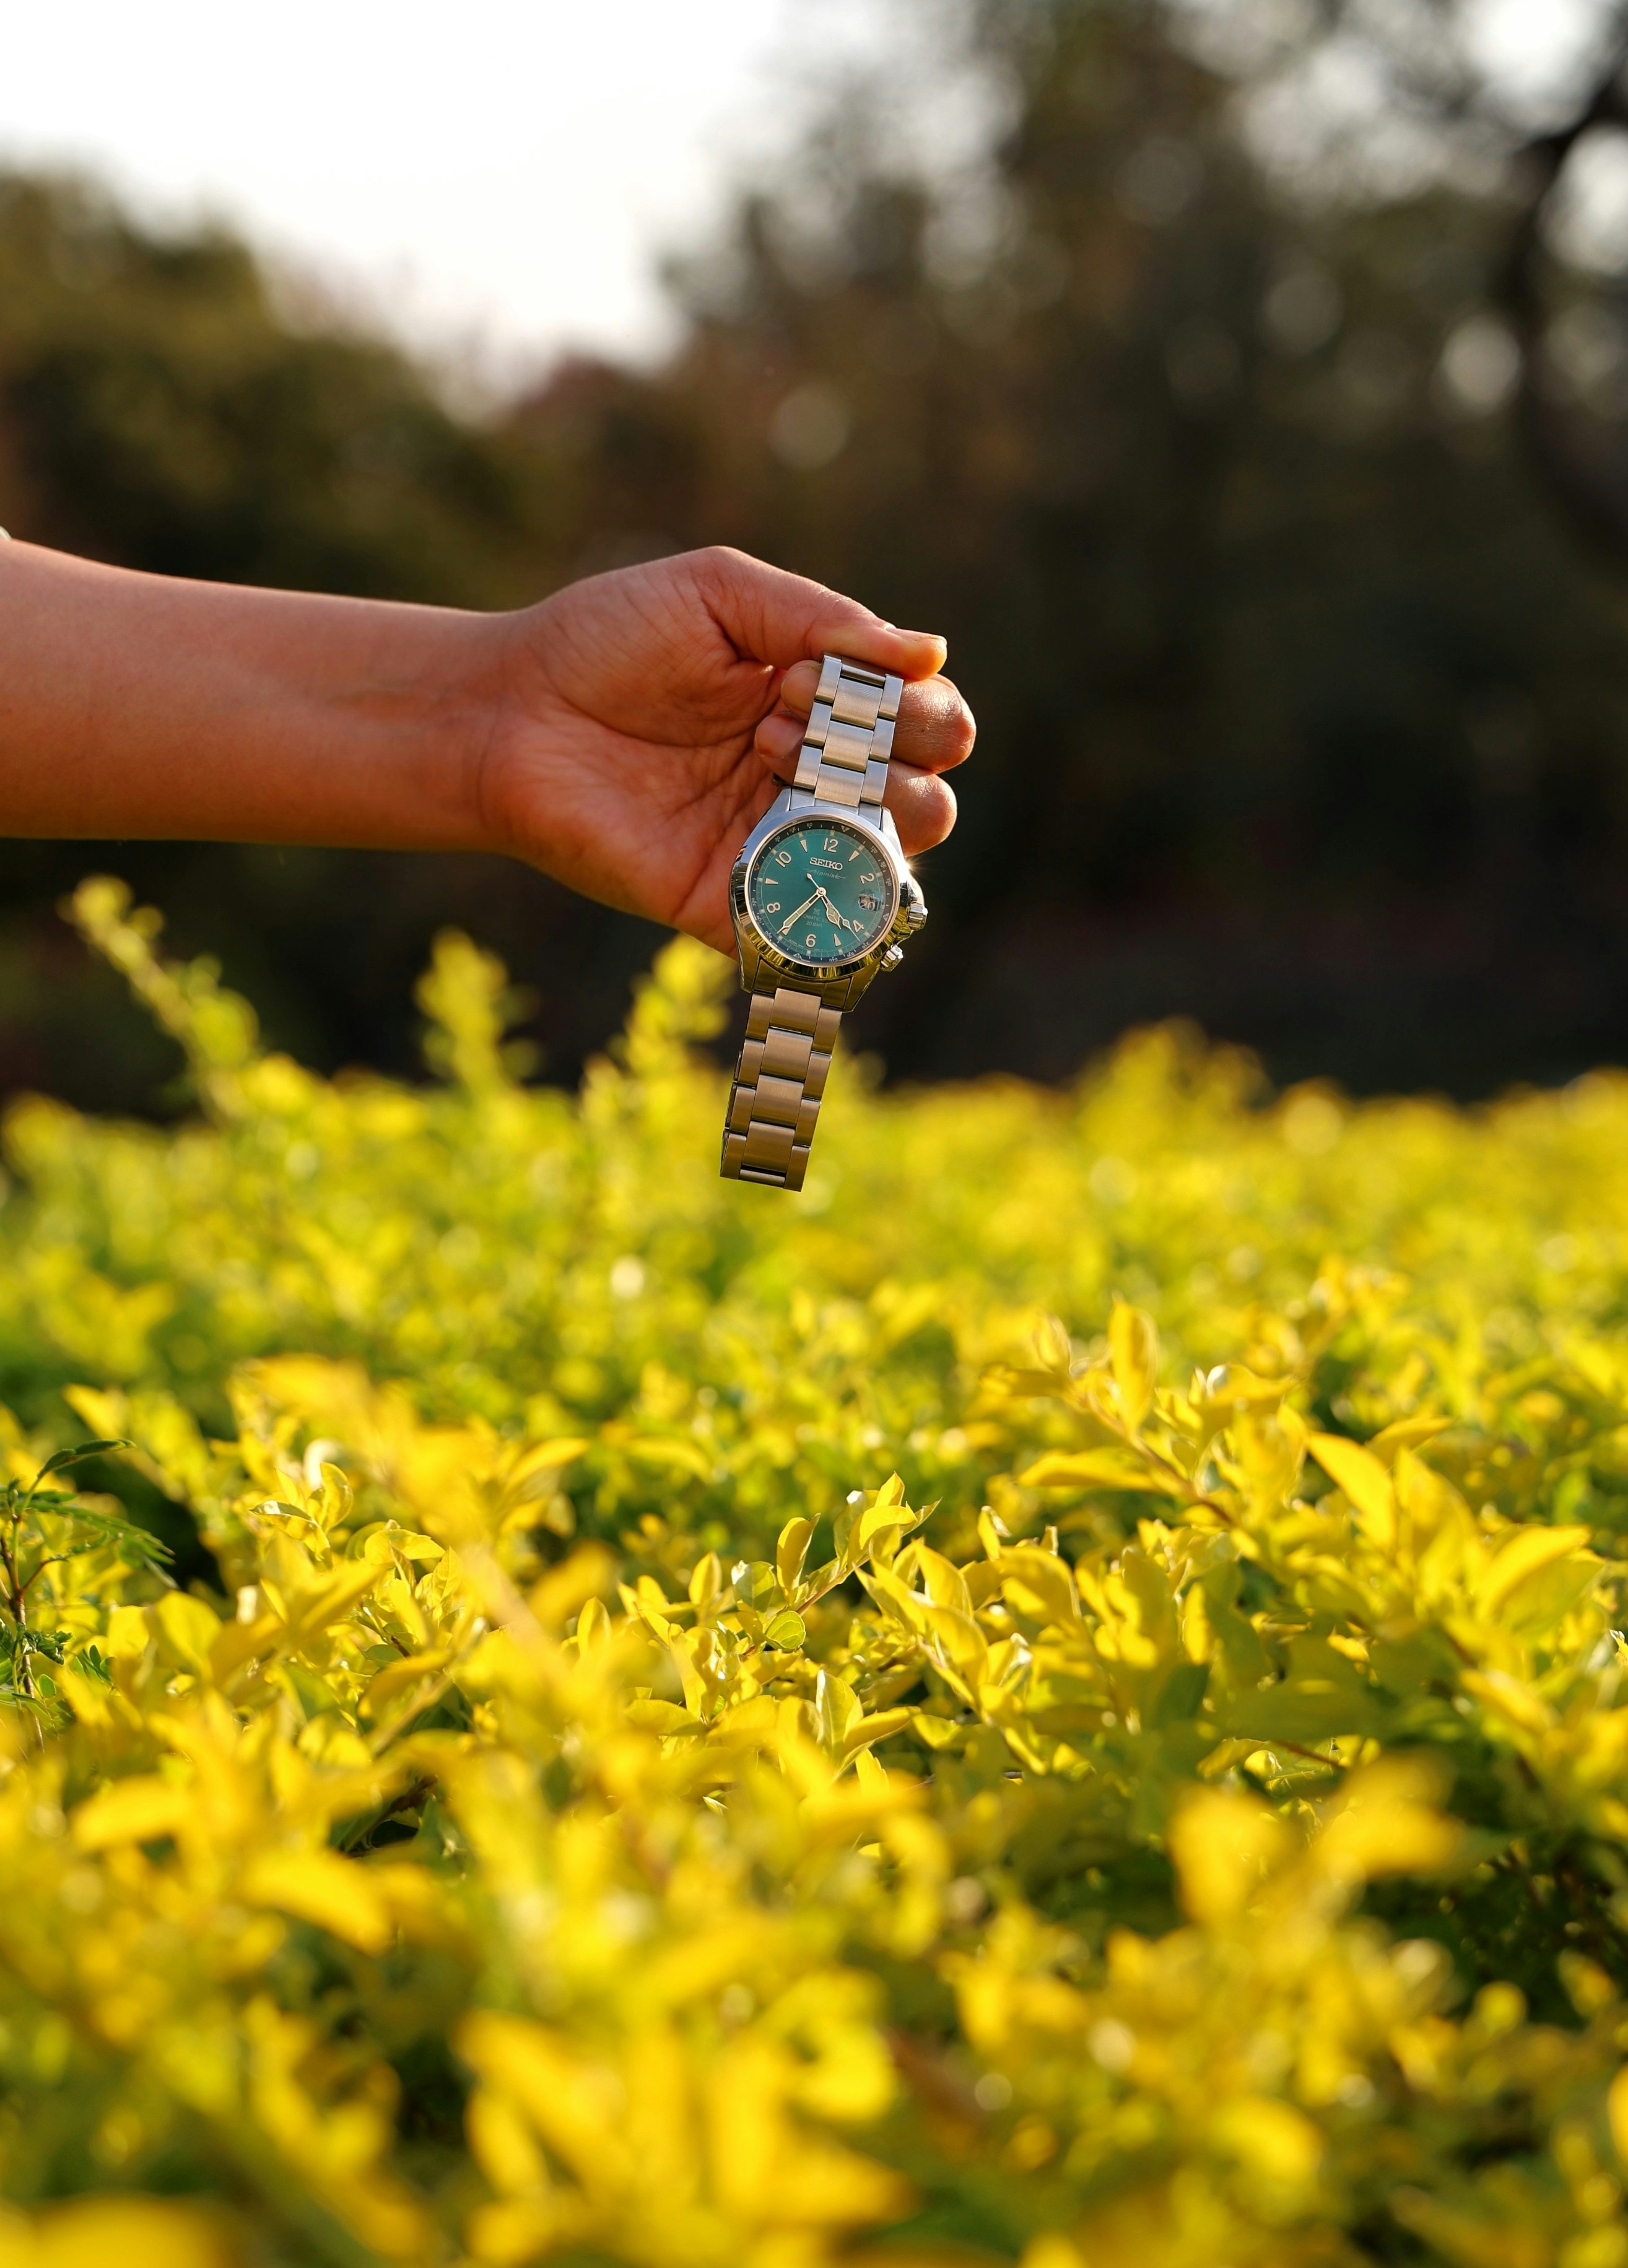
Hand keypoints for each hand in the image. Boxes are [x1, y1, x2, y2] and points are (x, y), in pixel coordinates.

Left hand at [477, 545, 974, 954]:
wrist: (509, 713)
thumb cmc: (606, 641)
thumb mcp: (719, 593)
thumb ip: (821, 617)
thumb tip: (932, 654)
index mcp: (826, 709)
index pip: (931, 722)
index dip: (905, 701)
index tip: (808, 671)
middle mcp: (815, 784)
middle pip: (931, 800)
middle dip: (893, 752)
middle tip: (782, 720)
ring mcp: (777, 849)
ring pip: (892, 869)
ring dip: (858, 806)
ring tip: (769, 757)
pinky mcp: (731, 908)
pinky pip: (813, 937)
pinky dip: (827, 904)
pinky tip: (781, 838)